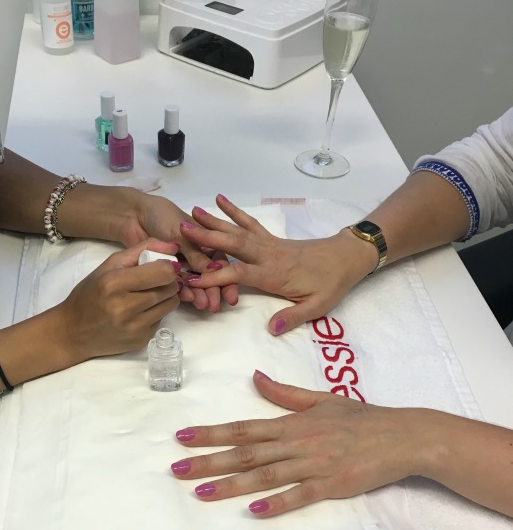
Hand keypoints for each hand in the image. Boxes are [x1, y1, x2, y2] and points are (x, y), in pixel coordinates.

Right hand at [55, 240, 180, 363]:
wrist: (73, 333)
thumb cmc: (89, 295)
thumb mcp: (108, 266)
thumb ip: (140, 251)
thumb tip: (172, 247)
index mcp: (114, 283)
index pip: (163, 272)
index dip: (168, 267)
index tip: (161, 266)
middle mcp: (125, 307)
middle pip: (170, 288)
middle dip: (168, 281)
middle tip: (157, 280)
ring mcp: (134, 327)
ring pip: (171, 304)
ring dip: (166, 296)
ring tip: (149, 294)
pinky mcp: (141, 340)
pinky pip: (162, 319)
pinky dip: (156, 312)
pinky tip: (140, 311)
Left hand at [113, 189, 238, 312]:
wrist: (134, 215)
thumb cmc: (162, 216)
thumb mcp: (181, 231)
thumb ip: (195, 251)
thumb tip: (213, 270)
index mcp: (207, 242)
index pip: (220, 263)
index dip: (227, 278)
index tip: (230, 295)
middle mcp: (197, 256)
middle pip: (209, 276)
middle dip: (213, 292)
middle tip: (213, 306)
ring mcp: (182, 265)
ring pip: (195, 283)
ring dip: (200, 295)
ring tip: (202, 306)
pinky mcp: (167, 273)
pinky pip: (178, 285)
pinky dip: (183, 292)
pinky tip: (188, 299)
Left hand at [171, 371, 424, 515]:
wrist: (403, 436)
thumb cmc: (362, 418)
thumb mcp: (321, 399)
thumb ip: (285, 394)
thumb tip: (255, 377)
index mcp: (292, 423)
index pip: (244, 428)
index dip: (211, 432)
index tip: (182, 437)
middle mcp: (297, 442)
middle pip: (245, 453)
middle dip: (208, 461)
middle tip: (177, 470)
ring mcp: (313, 465)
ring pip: (265, 475)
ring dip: (231, 485)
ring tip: (202, 492)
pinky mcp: (331, 485)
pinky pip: (299, 496)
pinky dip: (276, 503)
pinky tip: (253, 511)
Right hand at [179, 195, 377, 333]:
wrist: (348, 257)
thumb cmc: (332, 283)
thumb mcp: (318, 306)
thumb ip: (294, 317)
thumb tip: (272, 328)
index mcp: (274, 275)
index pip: (239, 274)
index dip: (214, 277)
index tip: (191, 278)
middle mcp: (268, 256)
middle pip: (233, 245)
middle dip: (207, 238)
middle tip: (182, 230)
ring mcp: (269, 244)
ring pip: (238, 231)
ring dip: (214, 222)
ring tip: (192, 212)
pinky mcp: (272, 239)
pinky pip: (250, 224)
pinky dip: (235, 211)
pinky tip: (221, 200)